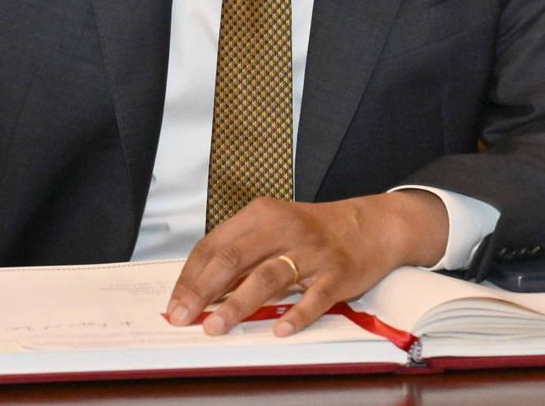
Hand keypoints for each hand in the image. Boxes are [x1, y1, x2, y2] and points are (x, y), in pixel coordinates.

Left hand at [166, 192, 447, 337]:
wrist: (369, 225)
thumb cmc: (312, 231)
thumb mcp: (272, 228)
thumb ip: (240, 252)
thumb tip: (202, 288)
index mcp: (259, 215)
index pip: (213, 245)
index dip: (190, 276)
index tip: (175, 302)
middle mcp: (281, 228)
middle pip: (233, 259)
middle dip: (203, 291)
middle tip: (184, 317)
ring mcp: (310, 251)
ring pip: (267, 277)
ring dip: (238, 305)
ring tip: (216, 327)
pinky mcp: (336, 272)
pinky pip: (314, 296)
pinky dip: (296, 314)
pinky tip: (280, 330)